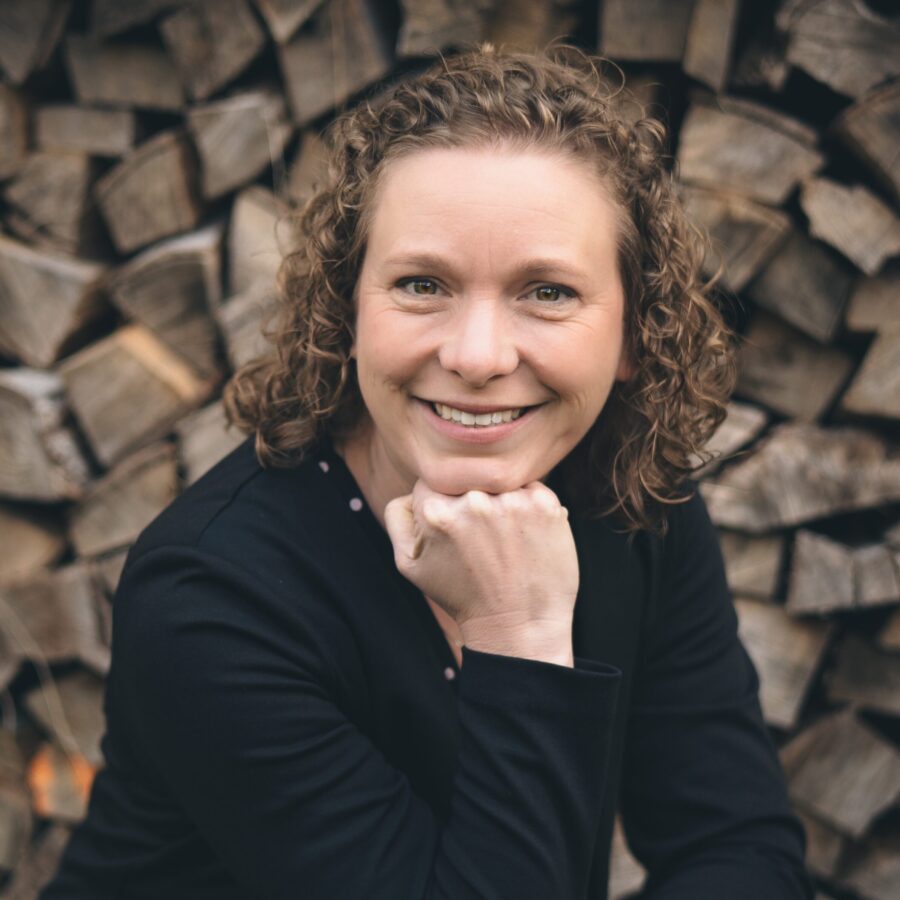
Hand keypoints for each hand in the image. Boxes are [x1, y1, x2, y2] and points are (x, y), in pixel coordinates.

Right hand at [384, 479, 578, 652]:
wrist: (518, 627)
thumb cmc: (461, 596)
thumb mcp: (410, 565)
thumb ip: (398, 517)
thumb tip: (412, 488)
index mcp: (437, 512)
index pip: (434, 483)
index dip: (443, 504)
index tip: (456, 529)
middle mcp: (475, 502)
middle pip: (469, 481)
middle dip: (473, 503)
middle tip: (483, 540)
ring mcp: (513, 502)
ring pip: (501, 483)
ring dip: (503, 503)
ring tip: (506, 541)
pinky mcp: (546, 506)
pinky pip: (532, 488)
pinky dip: (531, 507)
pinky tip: (527, 537)